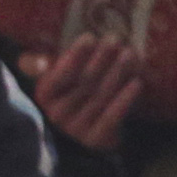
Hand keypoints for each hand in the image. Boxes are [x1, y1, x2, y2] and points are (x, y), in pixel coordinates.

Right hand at [24, 35, 142, 153]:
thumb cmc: (77, 89)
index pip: (59, 74)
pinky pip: (112, 117)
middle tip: (115, 41)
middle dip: (101, 59)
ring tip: (129, 54)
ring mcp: (76, 128)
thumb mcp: (59, 74)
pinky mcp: (95, 139)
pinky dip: (125, 99)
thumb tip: (40, 63)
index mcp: (45, 95)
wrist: (93, 126)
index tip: (90, 37)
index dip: (74, 56)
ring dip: (117, 73)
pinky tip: (136, 83)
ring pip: (100, 96)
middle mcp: (56, 114)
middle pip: (83, 83)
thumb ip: (43, 63)